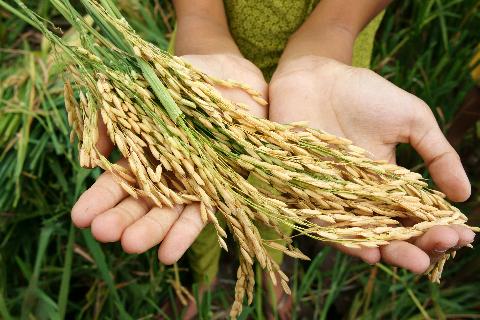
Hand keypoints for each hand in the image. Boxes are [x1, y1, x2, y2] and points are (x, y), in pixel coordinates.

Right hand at [71, 54, 267, 263]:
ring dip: (150, 230)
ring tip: (130, 245)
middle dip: (122, 218)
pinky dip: (186, 232)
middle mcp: (168, 172)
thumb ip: (113, 120)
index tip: (80, 218)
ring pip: (170, 211)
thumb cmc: (181, 80)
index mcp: (145, 153)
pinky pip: (204, 212)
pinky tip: (168, 253)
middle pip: (142, 201)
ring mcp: (195, 181)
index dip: (100, 199)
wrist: (227, 73)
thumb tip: (89, 160)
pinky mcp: (222, 185)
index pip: (119, 182)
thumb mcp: (141, 92)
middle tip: (103, 233)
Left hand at [269, 55, 474, 272]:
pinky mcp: (304, 192)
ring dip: (386, 250)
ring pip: (359, 234)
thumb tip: (463, 195)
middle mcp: (360, 196)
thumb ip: (437, 154)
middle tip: (435, 252)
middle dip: (414, 247)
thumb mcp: (411, 119)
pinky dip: (343, 239)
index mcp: (388, 183)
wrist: (315, 76)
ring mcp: (333, 196)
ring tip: (409, 260)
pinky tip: (367, 252)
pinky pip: (323, 223)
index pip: (414, 216)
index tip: (460, 235)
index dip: (436, 229)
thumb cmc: (363, 94)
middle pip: (389, 233)